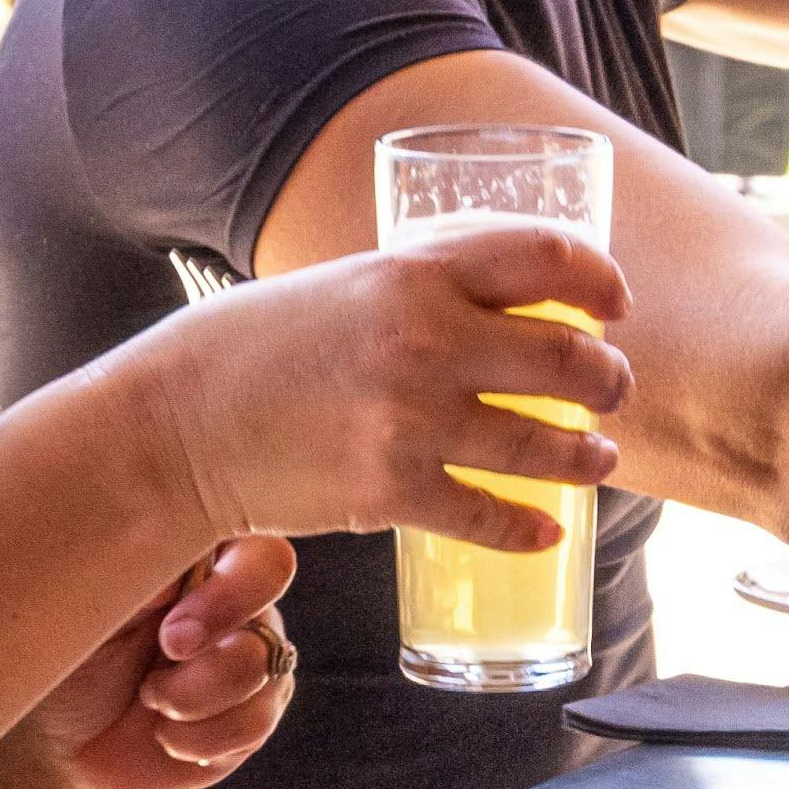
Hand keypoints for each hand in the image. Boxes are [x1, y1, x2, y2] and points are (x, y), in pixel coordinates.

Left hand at [0, 542, 303, 788]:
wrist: (55, 752)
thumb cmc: (58, 665)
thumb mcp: (76, 611)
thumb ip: (126, 576)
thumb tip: (174, 577)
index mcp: (185, 550)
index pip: (237, 527)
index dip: (228, 580)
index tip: (170, 630)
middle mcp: (224, 592)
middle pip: (271, 577)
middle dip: (219, 626)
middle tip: (165, 657)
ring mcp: (246, 650)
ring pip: (266, 660)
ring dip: (199, 694)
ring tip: (150, 702)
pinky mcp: (253, 712)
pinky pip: (257, 718)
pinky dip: (204, 737)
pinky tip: (165, 736)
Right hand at [99, 230, 629, 554]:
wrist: (174, 427)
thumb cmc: (253, 348)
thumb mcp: (342, 284)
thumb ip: (420, 288)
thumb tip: (499, 303)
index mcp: (413, 271)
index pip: (546, 257)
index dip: (599, 280)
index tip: (614, 305)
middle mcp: (424, 340)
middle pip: (568, 356)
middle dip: (609, 378)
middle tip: (613, 390)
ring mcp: (412, 421)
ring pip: (547, 445)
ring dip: (588, 455)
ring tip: (598, 458)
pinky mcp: (393, 493)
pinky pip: (493, 516)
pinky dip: (530, 528)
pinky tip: (546, 530)